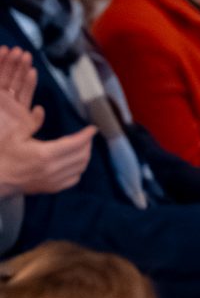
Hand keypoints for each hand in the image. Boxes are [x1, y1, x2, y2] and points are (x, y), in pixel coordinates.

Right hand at [0, 48, 92, 194]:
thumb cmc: (4, 155)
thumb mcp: (15, 135)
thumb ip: (30, 123)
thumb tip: (41, 109)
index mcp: (45, 153)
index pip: (74, 143)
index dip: (86, 135)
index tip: (92, 129)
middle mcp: (53, 168)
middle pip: (81, 156)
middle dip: (87, 145)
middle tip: (87, 136)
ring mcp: (54, 180)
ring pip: (80, 168)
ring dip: (85, 156)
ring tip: (84, 147)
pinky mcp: (53, 188)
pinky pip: (74, 179)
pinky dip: (79, 169)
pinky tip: (75, 163)